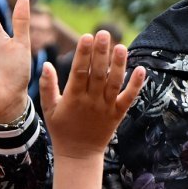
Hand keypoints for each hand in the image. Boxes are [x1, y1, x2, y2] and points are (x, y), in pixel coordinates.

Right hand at [40, 30, 144, 159]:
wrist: (78, 155)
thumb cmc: (61, 130)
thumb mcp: (48, 109)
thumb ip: (47, 86)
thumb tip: (46, 64)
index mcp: (73, 97)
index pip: (79, 71)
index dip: (83, 54)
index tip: (86, 36)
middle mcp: (91, 101)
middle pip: (98, 73)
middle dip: (101, 53)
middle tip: (104, 33)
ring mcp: (106, 108)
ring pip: (114, 83)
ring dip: (119, 65)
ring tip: (121, 47)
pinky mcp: (118, 114)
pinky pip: (128, 98)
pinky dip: (135, 85)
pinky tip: (141, 69)